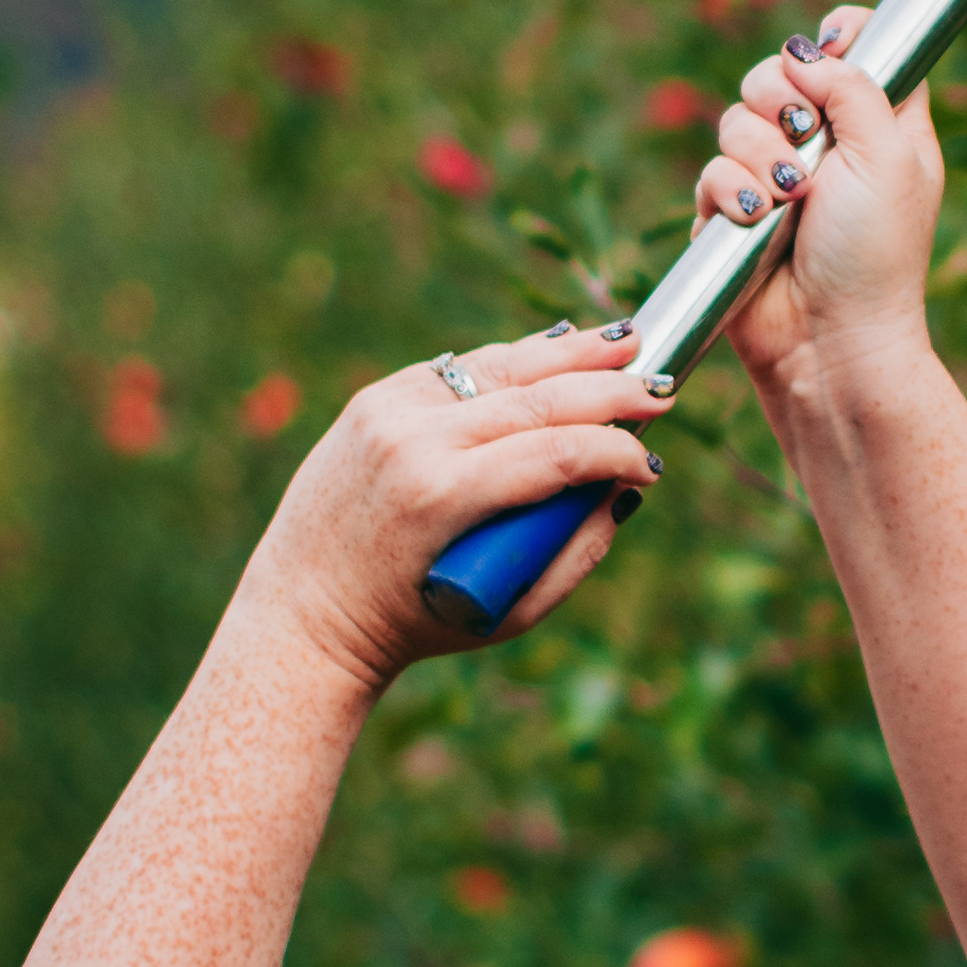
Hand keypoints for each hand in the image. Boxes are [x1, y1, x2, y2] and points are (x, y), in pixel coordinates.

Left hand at [249, 332, 660, 685]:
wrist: (301, 613)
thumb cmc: (411, 623)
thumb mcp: (504, 617)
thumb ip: (575, 555)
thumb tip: (625, 491)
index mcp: (440, 495)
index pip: (558, 451)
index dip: (618, 451)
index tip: (652, 464)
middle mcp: (412, 440)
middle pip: (539, 396)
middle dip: (612, 389)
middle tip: (664, 389)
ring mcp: (389, 410)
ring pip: (501, 366)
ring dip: (571, 354)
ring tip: (627, 342)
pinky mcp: (377, 398)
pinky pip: (463, 369)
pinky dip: (516, 362)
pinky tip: (560, 351)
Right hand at [697, 6, 946, 422]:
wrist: (828, 339)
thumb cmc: (874, 252)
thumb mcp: (888, 155)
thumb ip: (854, 87)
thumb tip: (808, 48)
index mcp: (881, 121)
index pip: (859, 47)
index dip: (840, 37)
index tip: (832, 44)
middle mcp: (826, 143)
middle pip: (780, 72)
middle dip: (781, 100)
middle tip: (802, 138)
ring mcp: (776, 175)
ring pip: (737, 118)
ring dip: (757, 154)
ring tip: (785, 199)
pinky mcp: (733, 210)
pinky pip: (709, 170)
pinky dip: (728, 189)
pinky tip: (752, 218)